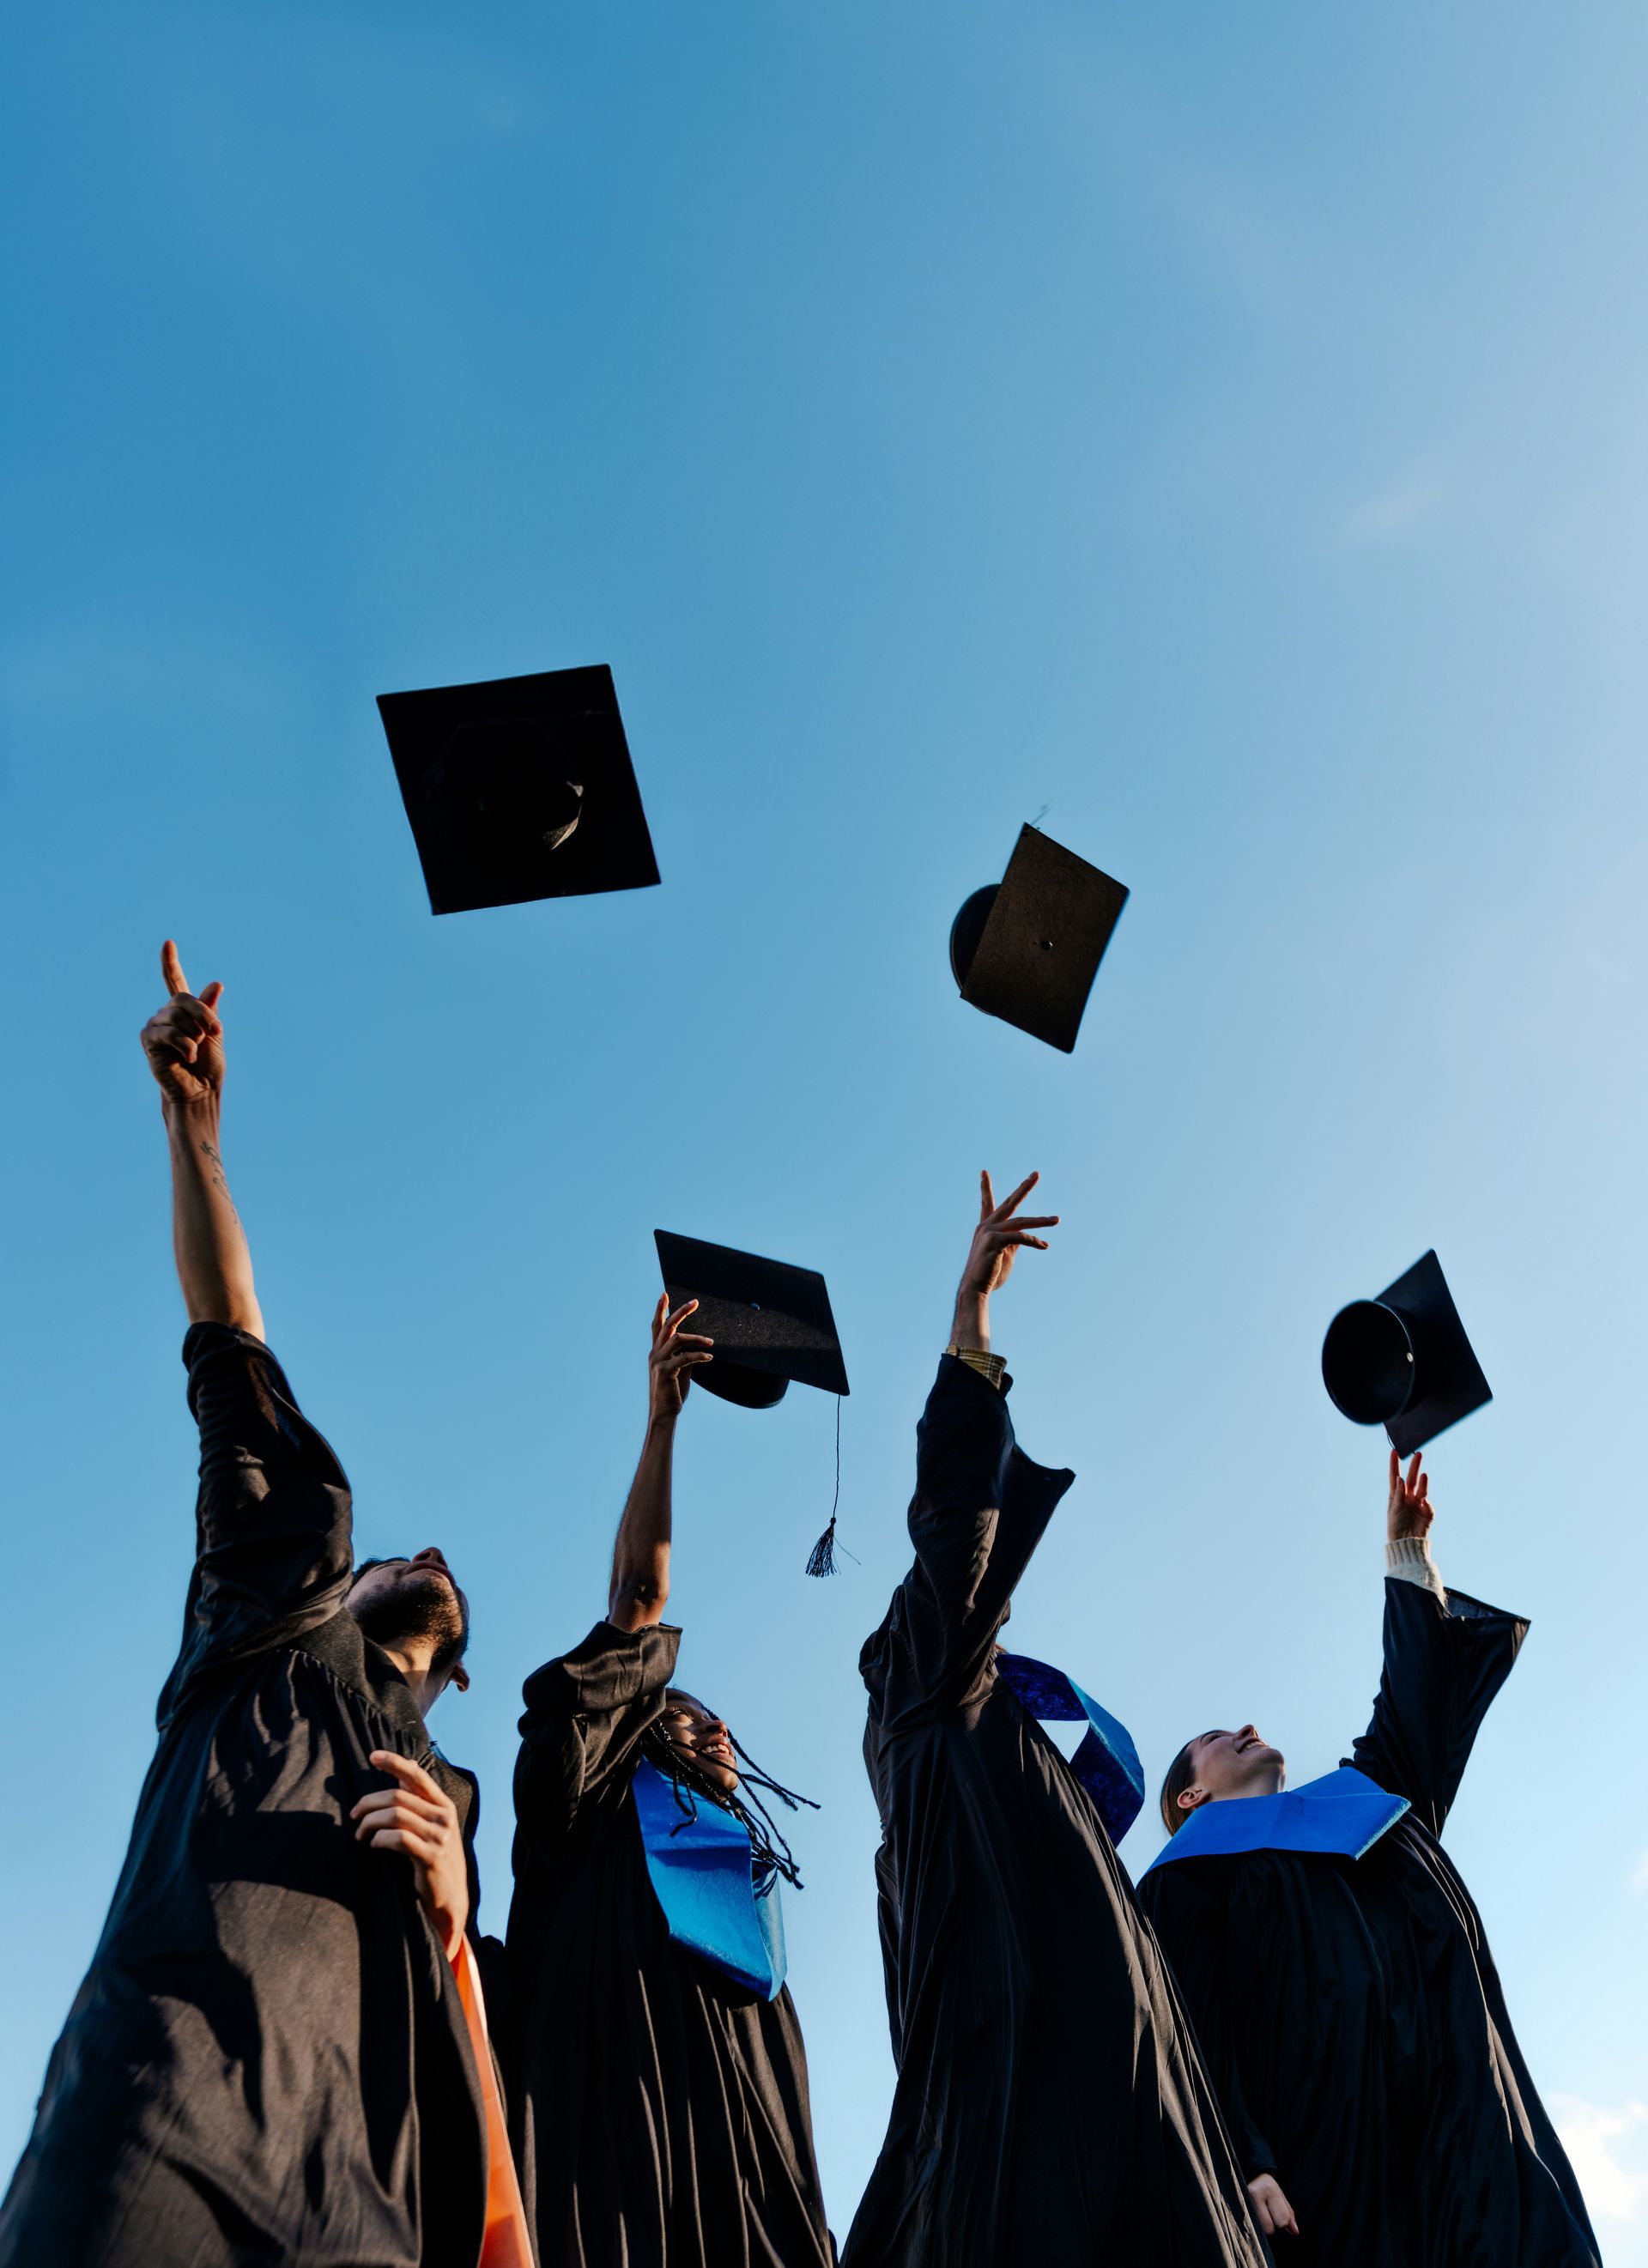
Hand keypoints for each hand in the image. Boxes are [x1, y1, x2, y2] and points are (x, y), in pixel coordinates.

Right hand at [140, 940, 224, 1111]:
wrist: (200, 1090)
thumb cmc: (208, 1066)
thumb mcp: (214, 1033)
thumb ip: (210, 1010)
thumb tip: (216, 984)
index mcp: (184, 1011)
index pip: (174, 981)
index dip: (170, 962)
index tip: (168, 943)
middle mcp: (167, 1014)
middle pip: (183, 998)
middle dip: (204, 1014)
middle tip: (215, 1031)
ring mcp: (155, 1026)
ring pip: (176, 1015)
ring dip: (194, 1034)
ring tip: (195, 1051)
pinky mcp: (148, 1040)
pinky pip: (168, 1032)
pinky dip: (185, 1044)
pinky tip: (186, 1057)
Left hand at [352, 1750, 469, 1956]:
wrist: (451, 1899)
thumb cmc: (436, 1860)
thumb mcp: (433, 1826)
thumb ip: (419, 1799)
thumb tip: (404, 1768)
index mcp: (444, 1805)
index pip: (417, 1775)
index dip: (395, 1762)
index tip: (373, 1756)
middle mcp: (444, 1817)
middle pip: (398, 1795)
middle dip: (369, 1801)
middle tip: (354, 1814)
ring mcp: (439, 1837)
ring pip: (395, 1815)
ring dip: (370, 1823)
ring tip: (360, 1833)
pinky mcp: (430, 1857)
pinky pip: (398, 1839)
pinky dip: (380, 1839)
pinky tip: (374, 1844)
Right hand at [648, 1295, 713, 1423]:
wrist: (664, 1413)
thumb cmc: (673, 1392)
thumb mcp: (681, 1371)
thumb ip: (685, 1357)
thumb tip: (697, 1348)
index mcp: (656, 1352)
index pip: (657, 1326)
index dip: (661, 1310)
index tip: (665, 1295)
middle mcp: (654, 1354)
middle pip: (666, 1325)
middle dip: (680, 1311)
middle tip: (694, 1302)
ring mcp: (658, 1362)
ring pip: (677, 1338)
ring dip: (697, 1338)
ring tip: (711, 1342)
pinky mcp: (665, 1371)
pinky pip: (684, 1357)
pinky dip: (699, 1355)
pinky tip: (709, 1358)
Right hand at [958, 1170, 1058, 1301]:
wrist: (976, 1288)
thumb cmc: (991, 1274)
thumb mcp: (1006, 1254)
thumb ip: (1015, 1241)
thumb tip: (1028, 1235)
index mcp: (986, 1227)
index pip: (987, 1203)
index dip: (985, 1187)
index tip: (983, 1172)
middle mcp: (986, 1225)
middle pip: (1010, 1202)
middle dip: (1024, 1187)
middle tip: (1036, 1174)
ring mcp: (989, 1231)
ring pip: (1021, 1221)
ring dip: (1041, 1221)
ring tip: (1057, 1220)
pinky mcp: (994, 1241)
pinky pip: (1020, 1237)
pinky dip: (1034, 1241)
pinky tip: (1044, 1245)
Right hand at [1247, 2173, 1298, 2237]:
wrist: (1251, 2176)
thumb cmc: (1268, 2188)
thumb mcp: (1281, 2196)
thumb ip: (1289, 2214)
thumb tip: (1295, 2232)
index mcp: (1270, 2189)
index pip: (1282, 2220)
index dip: (1283, 2222)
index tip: (1279, 2214)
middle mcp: (1255, 2194)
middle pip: (1269, 2228)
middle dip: (1272, 2225)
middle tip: (1269, 2214)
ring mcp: (1244, 2200)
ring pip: (1259, 2229)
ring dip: (1263, 2226)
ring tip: (1261, 2213)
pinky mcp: (1238, 2206)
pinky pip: (1251, 2226)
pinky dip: (1255, 2225)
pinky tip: (1255, 2215)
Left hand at [1387, 1448, 1432, 1544]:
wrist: (1405, 1542)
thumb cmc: (1395, 1526)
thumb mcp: (1394, 1509)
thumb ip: (1398, 1494)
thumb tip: (1400, 1478)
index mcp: (1396, 1495)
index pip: (1395, 1476)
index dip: (1394, 1464)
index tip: (1394, 1451)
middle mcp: (1407, 1497)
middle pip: (1411, 1478)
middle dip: (1414, 1466)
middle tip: (1418, 1454)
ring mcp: (1418, 1504)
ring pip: (1421, 1489)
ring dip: (1423, 1482)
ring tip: (1424, 1475)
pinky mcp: (1427, 1512)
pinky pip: (1428, 1505)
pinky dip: (1426, 1503)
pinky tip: (1423, 1504)